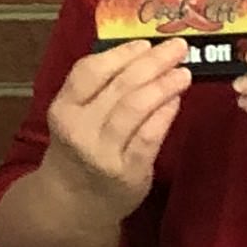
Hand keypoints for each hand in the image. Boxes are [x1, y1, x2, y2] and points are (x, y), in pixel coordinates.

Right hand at [35, 37, 190, 217]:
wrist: (73, 204)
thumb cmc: (78, 150)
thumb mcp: (74, 117)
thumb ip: (98, 89)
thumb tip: (143, 53)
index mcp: (63, 108)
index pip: (89, 71)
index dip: (120, 53)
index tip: (145, 42)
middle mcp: (80, 129)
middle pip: (119, 85)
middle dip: (153, 62)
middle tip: (178, 47)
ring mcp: (103, 153)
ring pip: (136, 108)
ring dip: (164, 85)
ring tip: (184, 73)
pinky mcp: (128, 173)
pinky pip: (150, 136)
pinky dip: (165, 114)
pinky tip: (177, 101)